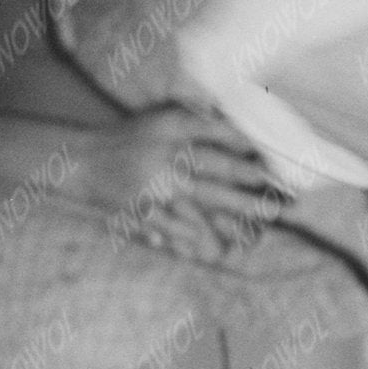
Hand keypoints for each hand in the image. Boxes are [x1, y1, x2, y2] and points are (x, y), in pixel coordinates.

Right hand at [116, 101, 288, 258]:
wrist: (83, 160)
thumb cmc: (133, 137)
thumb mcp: (165, 119)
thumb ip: (204, 122)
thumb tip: (245, 135)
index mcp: (175, 137)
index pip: (222, 149)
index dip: (252, 162)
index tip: (276, 169)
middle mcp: (168, 165)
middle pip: (219, 182)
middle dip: (254, 196)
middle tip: (284, 205)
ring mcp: (155, 193)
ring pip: (202, 212)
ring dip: (233, 223)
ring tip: (261, 228)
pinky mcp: (143, 214)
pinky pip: (174, 232)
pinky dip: (195, 242)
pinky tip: (218, 250)